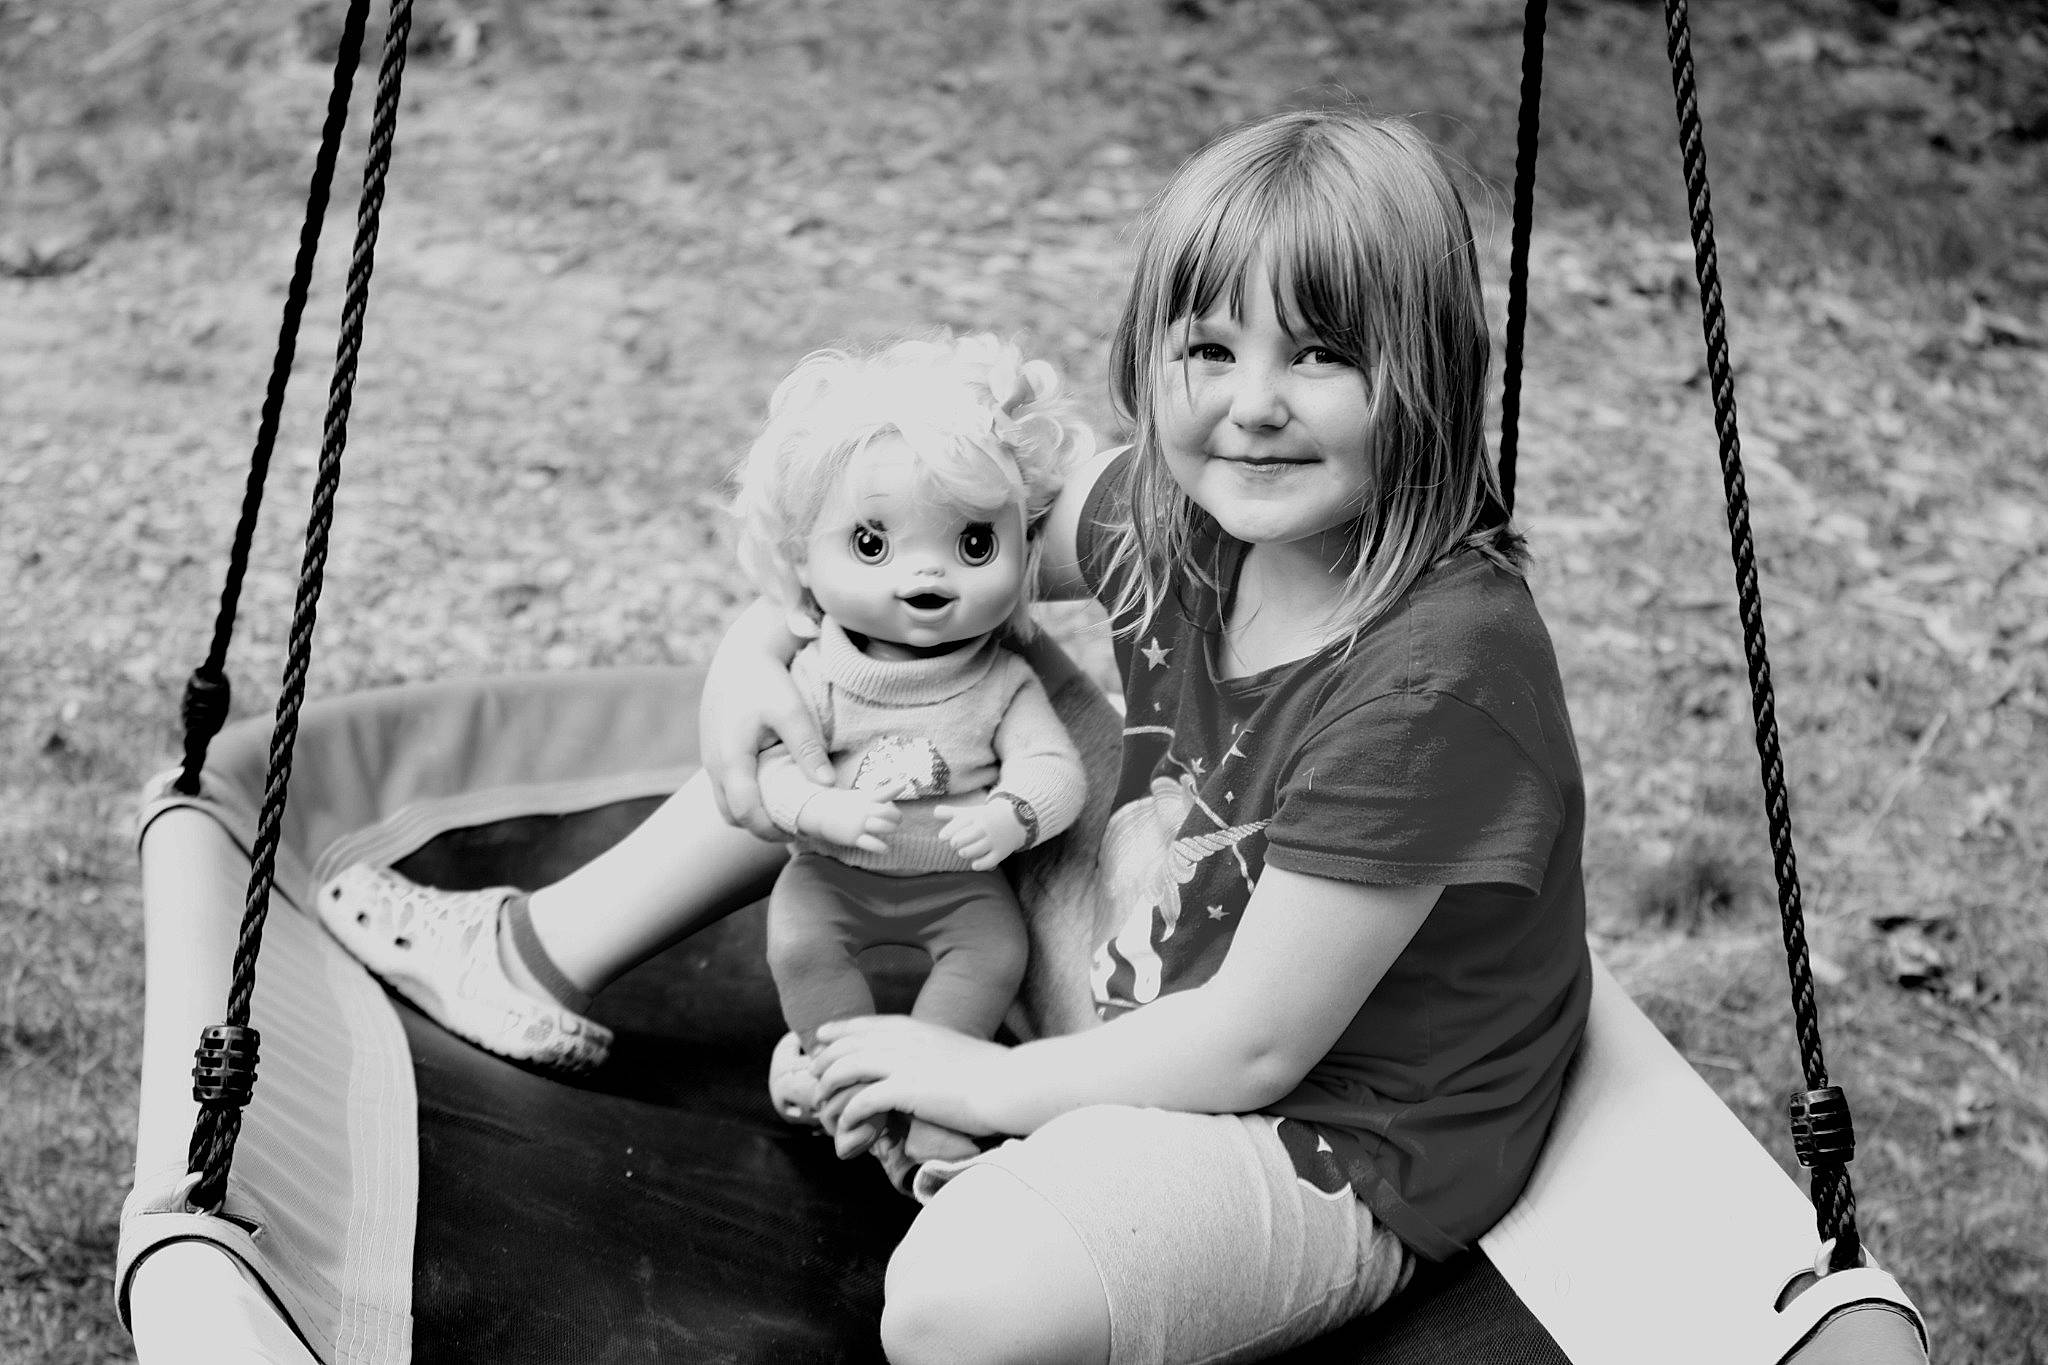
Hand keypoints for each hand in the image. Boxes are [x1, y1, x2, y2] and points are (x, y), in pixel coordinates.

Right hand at [700, 604, 832, 838]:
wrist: (741, 651)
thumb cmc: (766, 679)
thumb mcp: (791, 711)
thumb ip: (808, 749)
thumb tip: (827, 785)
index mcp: (731, 760)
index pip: (745, 813)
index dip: (771, 830)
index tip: (799, 832)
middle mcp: (714, 764)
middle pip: (732, 816)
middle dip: (761, 827)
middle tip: (794, 826)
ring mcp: (710, 758)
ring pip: (725, 802)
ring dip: (751, 811)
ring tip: (785, 808)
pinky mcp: (714, 749)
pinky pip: (726, 785)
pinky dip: (746, 794)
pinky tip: (772, 785)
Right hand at [796, 788, 902, 853]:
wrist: (819, 813)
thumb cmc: (843, 806)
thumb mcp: (859, 797)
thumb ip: (877, 796)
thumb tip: (894, 797)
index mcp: (865, 799)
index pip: (883, 792)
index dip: (894, 788)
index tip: (903, 783)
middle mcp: (863, 810)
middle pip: (887, 812)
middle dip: (897, 816)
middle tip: (897, 820)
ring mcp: (859, 824)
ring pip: (883, 827)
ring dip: (891, 829)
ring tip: (891, 830)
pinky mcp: (854, 837)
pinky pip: (872, 844)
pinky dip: (881, 848)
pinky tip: (885, 849)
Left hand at [811, 1016, 1010, 1157]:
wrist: (1009, 1084)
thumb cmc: (992, 1074)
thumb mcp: (954, 1052)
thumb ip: (929, 1055)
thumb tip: (916, 1070)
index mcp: (916, 1027)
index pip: (865, 1024)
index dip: (838, 1031)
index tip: (821, 1038)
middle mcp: (904, 1039)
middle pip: (847, 1044)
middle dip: (825, 1061)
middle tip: (814, 1078)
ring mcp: (902, 1062)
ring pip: (845, 1069)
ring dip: (829, 1090)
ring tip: (823, 1107)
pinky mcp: (904, 1088)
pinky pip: (860, 1101)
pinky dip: (848, 1117)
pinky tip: (846, 1131)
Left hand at [933, 798, 1027, 870]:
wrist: (1014, 820)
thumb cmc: (985, 818)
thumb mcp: (970, 813)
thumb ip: (952, 813)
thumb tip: (934, 812)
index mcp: (977, 816)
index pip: (963, 821)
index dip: (951, 829)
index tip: (942, 837)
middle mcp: (986, 828)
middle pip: (972, 834)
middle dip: (961, 840)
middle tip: (953, 845)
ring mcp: (994, 840)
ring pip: (981, 847)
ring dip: (969, 851)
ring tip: (962, 853)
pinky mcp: (1001, 852)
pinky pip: (992, 860)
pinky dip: (982, 864)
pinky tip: (974, 865)